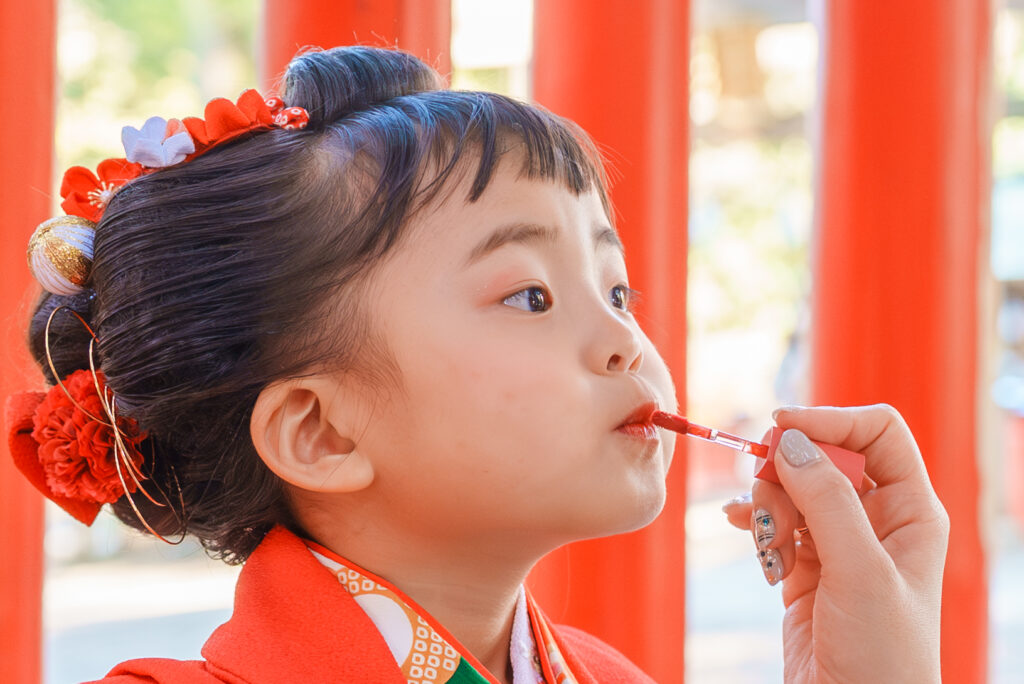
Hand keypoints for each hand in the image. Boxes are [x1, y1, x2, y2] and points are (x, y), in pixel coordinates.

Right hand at [721, 405, 948, 683]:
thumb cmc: (881, 654)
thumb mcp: (859, 570)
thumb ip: (826, 500)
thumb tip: (788, 440)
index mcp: (911, 510)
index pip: (876, 432)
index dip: (830, 419)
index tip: (780, 424)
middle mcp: (876, 518)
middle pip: (823, 455)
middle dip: (787, 470)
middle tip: (766, 498)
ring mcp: (838, 541)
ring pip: (792, 486)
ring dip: (769, 504)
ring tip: (770, 546)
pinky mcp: (804, 564)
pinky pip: (773, 520)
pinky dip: (755, 522)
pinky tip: (747, 534)